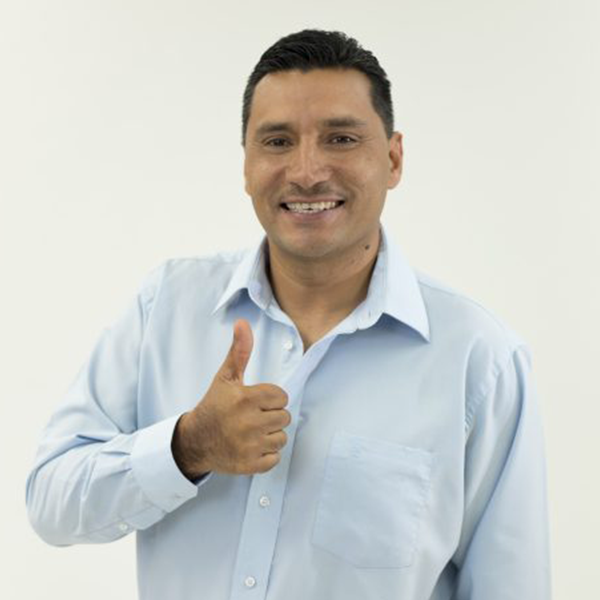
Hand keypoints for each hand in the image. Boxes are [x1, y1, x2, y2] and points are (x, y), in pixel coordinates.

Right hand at [172, 319, 290, 479]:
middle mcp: (249, 423)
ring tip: (251, 432)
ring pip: (281, 438)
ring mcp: (249, 446)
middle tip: (252, 417)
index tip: (255, 401)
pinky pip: (275, 458)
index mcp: (246, 399)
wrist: (194, 441)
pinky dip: (266, 454)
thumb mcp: (225, 377)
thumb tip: (243, 323)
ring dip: (270, 436)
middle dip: (271, 416)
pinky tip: (250, 446)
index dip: (271, 398)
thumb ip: (239, 351)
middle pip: (284, 418)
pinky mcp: (250, 465)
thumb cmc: (213, 405)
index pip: (282, 397)